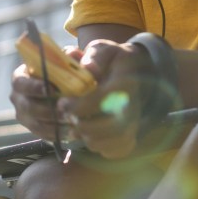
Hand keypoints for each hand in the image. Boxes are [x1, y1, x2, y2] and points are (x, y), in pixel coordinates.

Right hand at [9, 45, 85, 140]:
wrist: (64, 85)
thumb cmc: (62, 68)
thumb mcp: (65, 58)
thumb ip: (69, 55)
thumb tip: (74, 54)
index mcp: (20, 77)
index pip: (20, 83)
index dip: (34, 87)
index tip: (51, 89)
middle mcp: (18, 97)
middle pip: (27, 107)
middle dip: (47, 111)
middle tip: (65, 112)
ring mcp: (24, 115)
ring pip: (36, 125)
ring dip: (54, 126)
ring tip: (71, 124)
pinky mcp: (34, 129)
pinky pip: (44, 135)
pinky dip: (57, 135)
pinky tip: (72, 132)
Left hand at [57, 40, 152, 158]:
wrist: (134, 69)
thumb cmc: (113, 59)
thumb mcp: (103, 49)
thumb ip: (94, 57)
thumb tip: (88, 70)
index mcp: (125, 81)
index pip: (105, 98)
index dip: (81, 105)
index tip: (63, 103)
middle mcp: (133, 103)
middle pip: (113, 125)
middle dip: (85, 125)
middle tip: (68, 118)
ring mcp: (134, 120)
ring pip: (116, 139)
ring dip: (91, 139)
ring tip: (75, 128)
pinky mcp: (131, 132)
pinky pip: (120, 149)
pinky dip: (102, 148)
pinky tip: (88, 138)